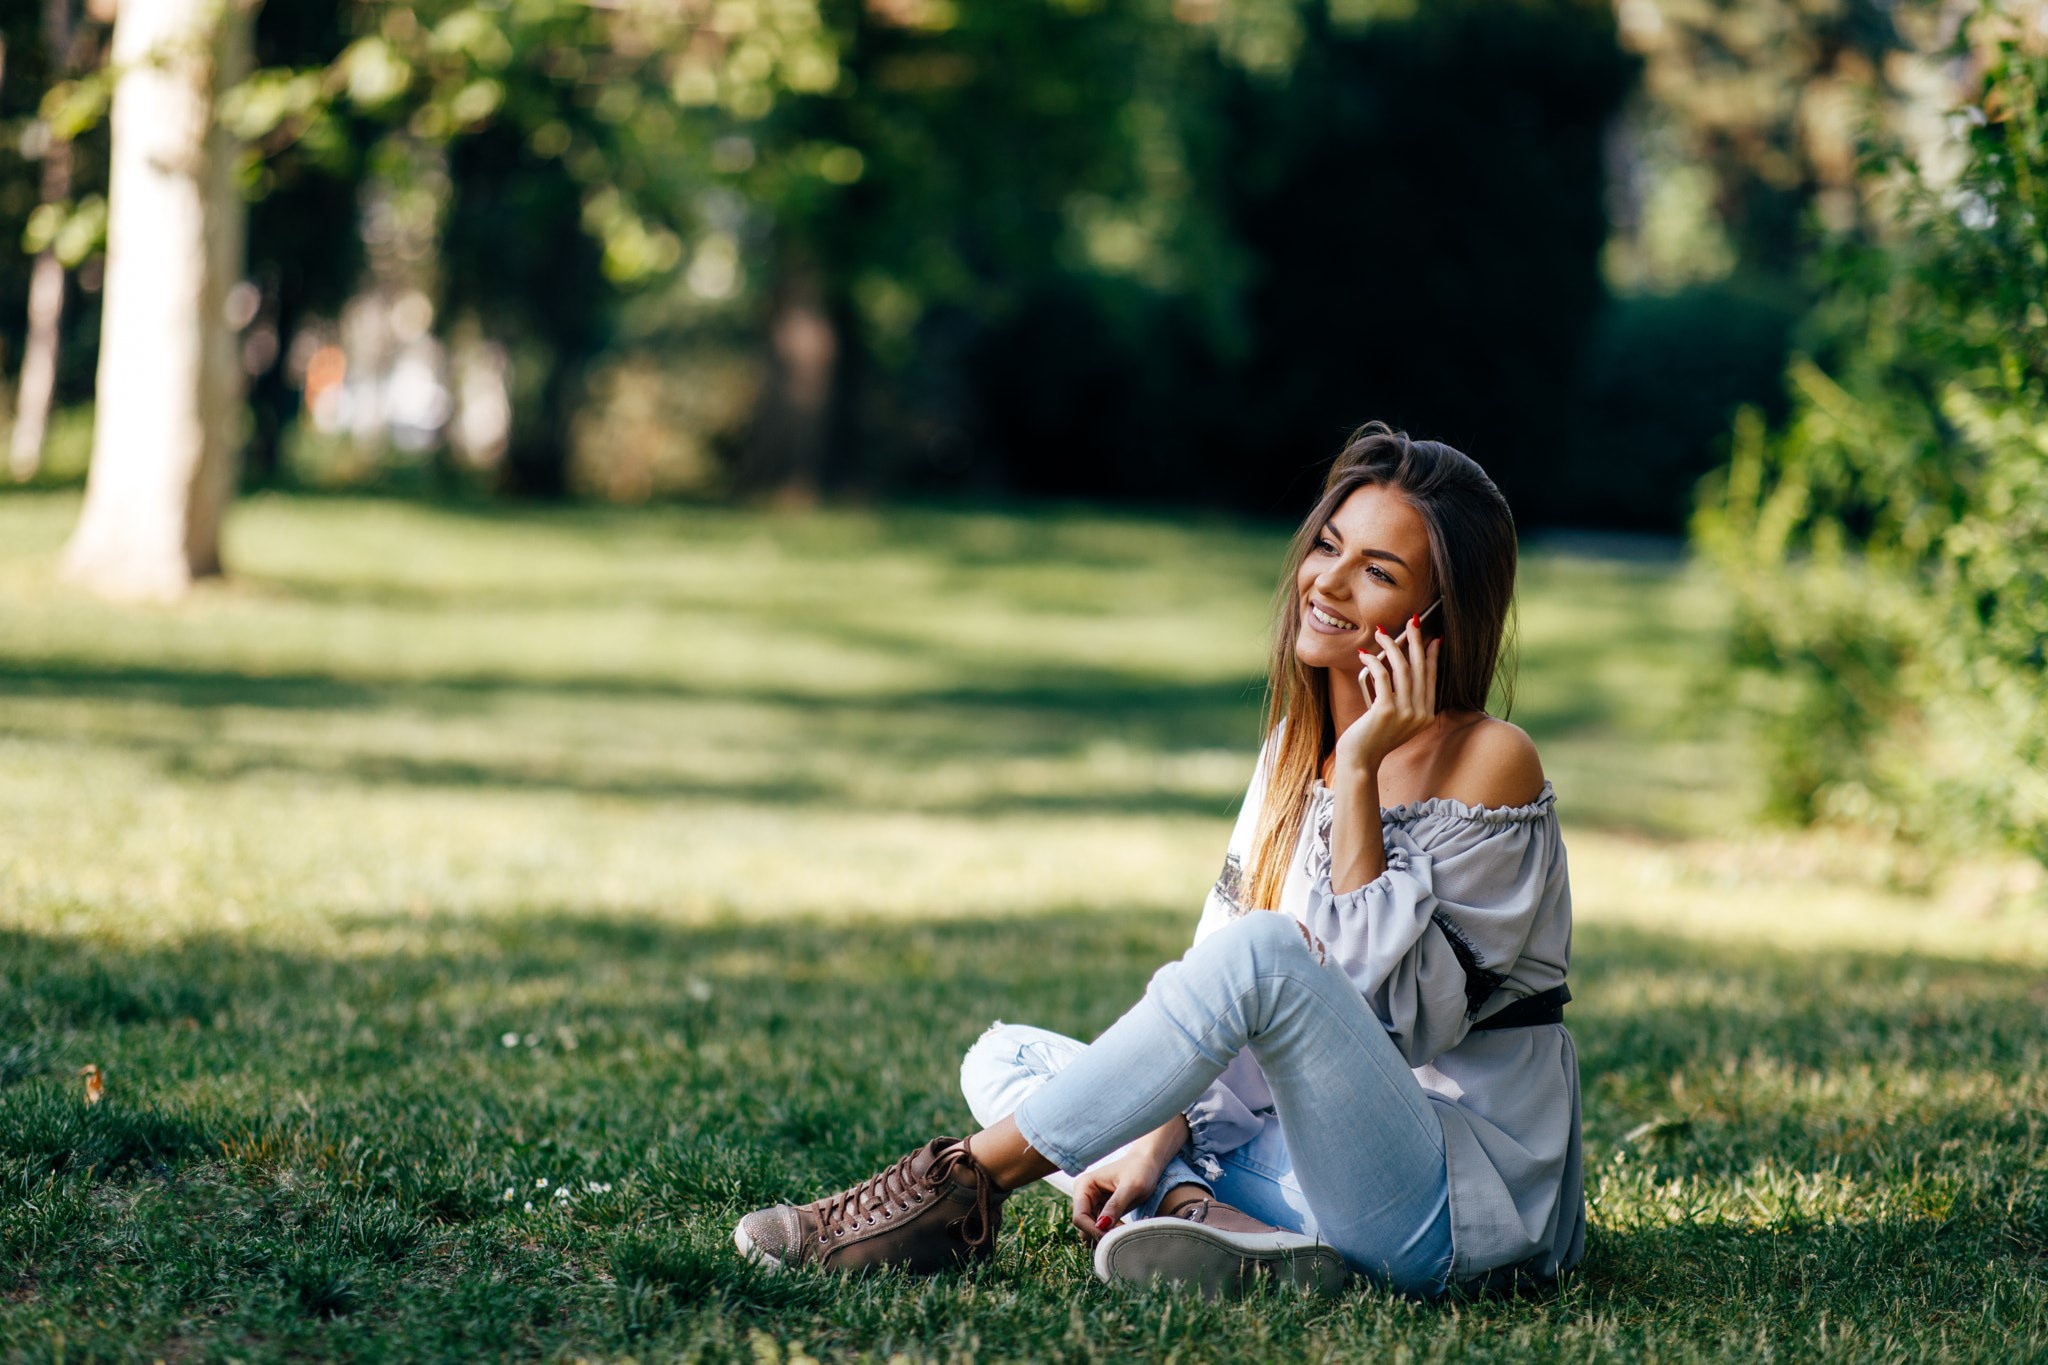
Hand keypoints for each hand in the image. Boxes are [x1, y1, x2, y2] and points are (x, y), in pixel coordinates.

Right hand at [1070, 1144, 1172, 1242]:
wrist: (1148, 1164)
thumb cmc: (1140, 1169)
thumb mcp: (1131, 1187)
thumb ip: (1116, 1205)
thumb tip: (1101, 1225)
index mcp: (1084, 1186)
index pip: (1079, 1217)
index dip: (1094, 1231)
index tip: (1114, 1237)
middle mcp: (1083, 1195)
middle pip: (1084, 1226)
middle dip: (1101, 1234)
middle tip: (1122, 1236)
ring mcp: (1091, 1204)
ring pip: (1092, 1230)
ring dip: (1107, 1235)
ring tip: (1125, 1232)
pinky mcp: (1100, 1210)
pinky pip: (1101, 1229)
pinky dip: (1111, 1233)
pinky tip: (1125, 1230)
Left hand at [1336, 616, 1439, 776]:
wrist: (1360, 760)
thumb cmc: (1373, 736)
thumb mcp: (1396, 718)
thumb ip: (1405, 698)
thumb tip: (1404, 664)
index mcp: (1426, 715)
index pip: (1432, 677)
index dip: (1432, 655)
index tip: (1432, 637)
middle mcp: (1421, 714)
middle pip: (1420, 668)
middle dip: (1416, 640)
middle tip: (1412, 621)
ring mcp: (1406, 713)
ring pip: (1402, 668)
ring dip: (1391, 646)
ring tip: (1380, 633)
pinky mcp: (1387, 711)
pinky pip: (1383, 675)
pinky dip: (1374, 661)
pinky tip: (1365, 655)